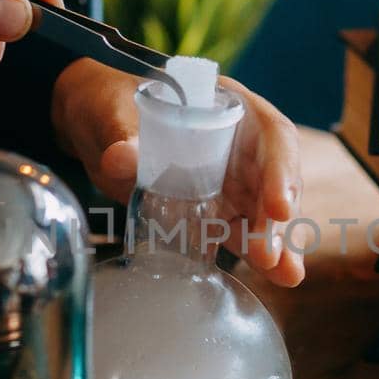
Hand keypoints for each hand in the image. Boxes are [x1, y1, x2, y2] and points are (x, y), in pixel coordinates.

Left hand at [51, 58, 305, 286]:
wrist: (92, 126)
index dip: (281, 170)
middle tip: (268, 255)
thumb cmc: (111, 103)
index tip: (278, 207)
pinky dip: (255, 253)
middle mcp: (240, 144)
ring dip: (275, 243)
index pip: (272, 134)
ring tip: (286, 275)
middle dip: (274, 218)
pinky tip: (275, 276)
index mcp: (227, 106)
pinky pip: (240, 231)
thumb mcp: (113, 113)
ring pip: (263, 211)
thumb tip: (120, 157)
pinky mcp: (216, 209)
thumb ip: (122, 133)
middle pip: (273, 179)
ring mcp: (231, 178)